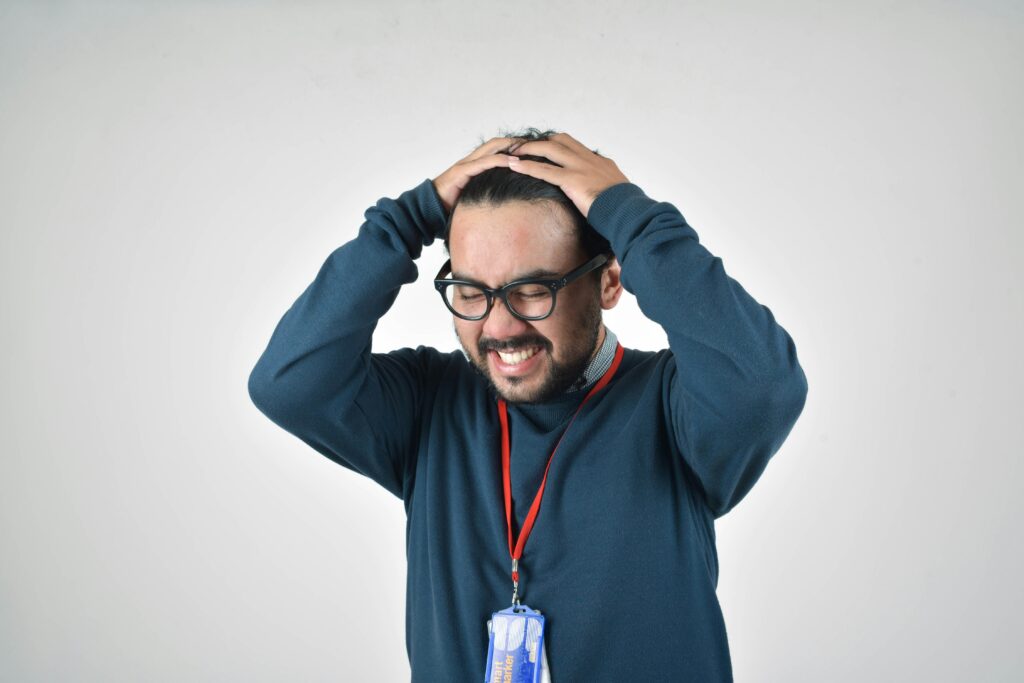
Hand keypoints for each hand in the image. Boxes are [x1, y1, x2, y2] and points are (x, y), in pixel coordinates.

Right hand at [432, 136, 521, 215]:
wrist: (429, 209)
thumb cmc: (451, 206)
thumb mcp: (474, 197)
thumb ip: (487, 193)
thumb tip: (506, 202)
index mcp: (474, 165)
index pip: (495, 149)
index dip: (512, 146)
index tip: (530, 148)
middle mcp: (470, 161)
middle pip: (496, 144)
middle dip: (515, 142)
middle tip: (534, 143)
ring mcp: (465, 165)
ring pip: (491, 149)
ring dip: (510, 147)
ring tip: (528, 148)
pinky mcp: (461, 172)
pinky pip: (484, 162)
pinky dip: (500, 160)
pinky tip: (513, 161)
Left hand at [505, 132, 629, 217]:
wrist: (628, 212)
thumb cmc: (624, 210)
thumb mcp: (616, 194)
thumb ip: (604, 191)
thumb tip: (600, 200)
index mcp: (600, 163)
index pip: (575, 146)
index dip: (558, 144)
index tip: (545, 146)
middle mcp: (589, 160)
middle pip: (561, 140)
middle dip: (541, 141)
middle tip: (524, 145)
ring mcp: (580, 167)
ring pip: (549, 149)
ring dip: (529, 148)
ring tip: (513, 151)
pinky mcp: (572, 180)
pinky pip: (544, 169)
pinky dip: (527, 166)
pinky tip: (514, 166)